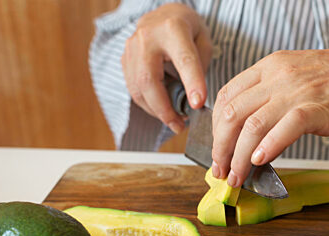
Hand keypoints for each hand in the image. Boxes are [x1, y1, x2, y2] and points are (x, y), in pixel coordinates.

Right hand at [122, 3, 211, 133]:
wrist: (163, 15)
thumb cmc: (188, 30)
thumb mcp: (204, 41)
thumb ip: (200, 67)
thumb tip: (193, 100)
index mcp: (173, 29)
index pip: (183, 59)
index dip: (192, 83)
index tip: (198, 105)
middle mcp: (147, 37)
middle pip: (149, 80)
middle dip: (164, 109)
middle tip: (180, 126)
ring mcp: (131, 48)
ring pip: (138, 90)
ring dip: (156, 111)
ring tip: (174, 121)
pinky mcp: (124, 60)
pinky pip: (133, 90)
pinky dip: (148, 105)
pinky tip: (162, 109)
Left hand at [211, 43, 328, 186]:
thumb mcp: (298, 77)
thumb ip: (273, 97)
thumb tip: (253, 133)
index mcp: (269, 67)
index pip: (227, 96)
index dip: (215, 128)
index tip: (218, 150)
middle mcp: (277, 76)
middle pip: (232, 113)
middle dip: (220, 147)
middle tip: (221, 170)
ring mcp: (297, 91)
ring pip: (252, 125)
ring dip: (239, 157)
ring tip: (237, 177)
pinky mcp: (317, 108)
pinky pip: (284, 128)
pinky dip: (268, 147)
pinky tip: (260, 162)